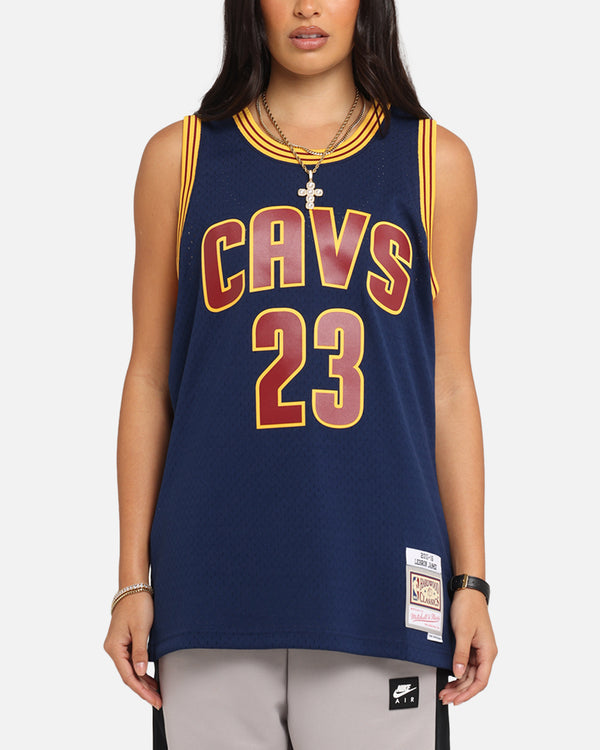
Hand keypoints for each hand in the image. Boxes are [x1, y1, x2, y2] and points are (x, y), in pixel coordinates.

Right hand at [103, 592, 161, 708]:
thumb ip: (140, 652)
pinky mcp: (123, 642)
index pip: (128, 676)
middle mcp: (113, 649)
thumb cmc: (137, 604)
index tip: (154, 699)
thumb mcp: (142, 628)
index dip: (141, 690)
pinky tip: (150, 677)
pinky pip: (131, 661)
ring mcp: (117, 645)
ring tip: (157, 692)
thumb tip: (141, 673)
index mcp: (114, 647)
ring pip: (130, 670)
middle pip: (128, 675)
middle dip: (143, 689)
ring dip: (143, 681)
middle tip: (158, 700)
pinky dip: (141, 670)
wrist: (134, 587)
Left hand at [438, 589, 496, 704]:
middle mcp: (485, 653)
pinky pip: (466, 664)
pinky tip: (449, 678)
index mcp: (488, 652)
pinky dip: (457, 672)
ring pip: (469, 673)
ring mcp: (478, 649)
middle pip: (474, 680)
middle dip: (460, 691)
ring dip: (458, 683)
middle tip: (445, 697)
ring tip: (445, 691)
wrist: (467, 591)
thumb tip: (458, 674)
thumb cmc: (468, 607)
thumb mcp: (462, 632)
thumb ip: (460, 654)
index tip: (457, 700)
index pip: (481, 681)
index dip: (469, 693)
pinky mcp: (471, 644)